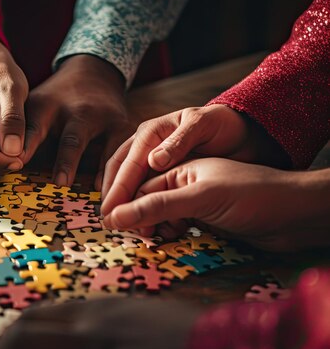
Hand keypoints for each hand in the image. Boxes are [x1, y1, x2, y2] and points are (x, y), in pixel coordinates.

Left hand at [23, 54, 132, 188]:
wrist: (94, 71)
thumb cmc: (55, 100)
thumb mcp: (35, 106)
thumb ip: (18, 134)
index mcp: (46, 107)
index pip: (35, 129)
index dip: (27, 147)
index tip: (17, 164)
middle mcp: (75, 111)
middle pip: (71, 139)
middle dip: (66, 161)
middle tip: (59, 183)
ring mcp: (101, 118)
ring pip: (108, 148)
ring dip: (99, 171)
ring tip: (94, 193)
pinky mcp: (121, 125)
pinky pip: (117, 151)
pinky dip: (112, 171)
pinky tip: (105, 189)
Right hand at [101, 104, 288, 215]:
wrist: (241, 131)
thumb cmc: (223, 125)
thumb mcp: (204, 127)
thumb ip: (180, 142)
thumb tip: (153, 160)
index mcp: (150, 131)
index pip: (128, 162)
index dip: (119, 187)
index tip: (112, 209)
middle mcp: (144, 144)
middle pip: (118, 171)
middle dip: (112, 196)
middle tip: (108, 221)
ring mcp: (149, 158)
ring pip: (125, 179)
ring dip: (119, 200)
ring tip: (117, 222)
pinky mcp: (158, 171)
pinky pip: (139, 186)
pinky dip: (133, 201)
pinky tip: (133, 215)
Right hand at [103, 158, 329, 250]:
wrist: (297, 211)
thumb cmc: (254, 193)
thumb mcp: (202, 196)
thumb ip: (159, 204)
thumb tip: (117, 215)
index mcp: (175, 151)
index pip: (135, 172)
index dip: (118, 195)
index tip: (104, 219)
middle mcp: (179, 167)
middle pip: (140, 186)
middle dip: (127, 207)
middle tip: (116, 230)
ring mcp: (190, 186)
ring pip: (153, 202)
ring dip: (145, 219)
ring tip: (141, 237)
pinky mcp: (200, 205)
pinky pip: (171, 215)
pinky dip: (163, 226)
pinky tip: (164, 237)